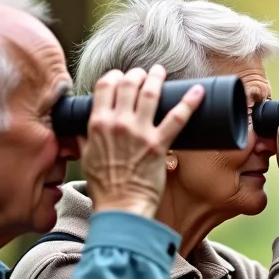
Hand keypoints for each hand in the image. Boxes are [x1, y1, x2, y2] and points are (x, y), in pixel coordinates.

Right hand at [81, 65, 204, 217]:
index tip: (121, 77)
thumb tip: (80, 127)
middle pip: (129, 83)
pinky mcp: (159, 144)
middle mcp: (118, 123)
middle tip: (143, 75)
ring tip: (161, 72)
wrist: (120, 207)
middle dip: (137, 74)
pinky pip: (177, 117)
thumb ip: (84, 138)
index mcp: (98, 123)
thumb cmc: (104, 186)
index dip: (115, 76)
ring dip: (157, 78)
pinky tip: (198, 91)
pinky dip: (189, 102)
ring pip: (150, 93)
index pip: (106, 85)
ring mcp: (140, 132)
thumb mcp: (86, 157)